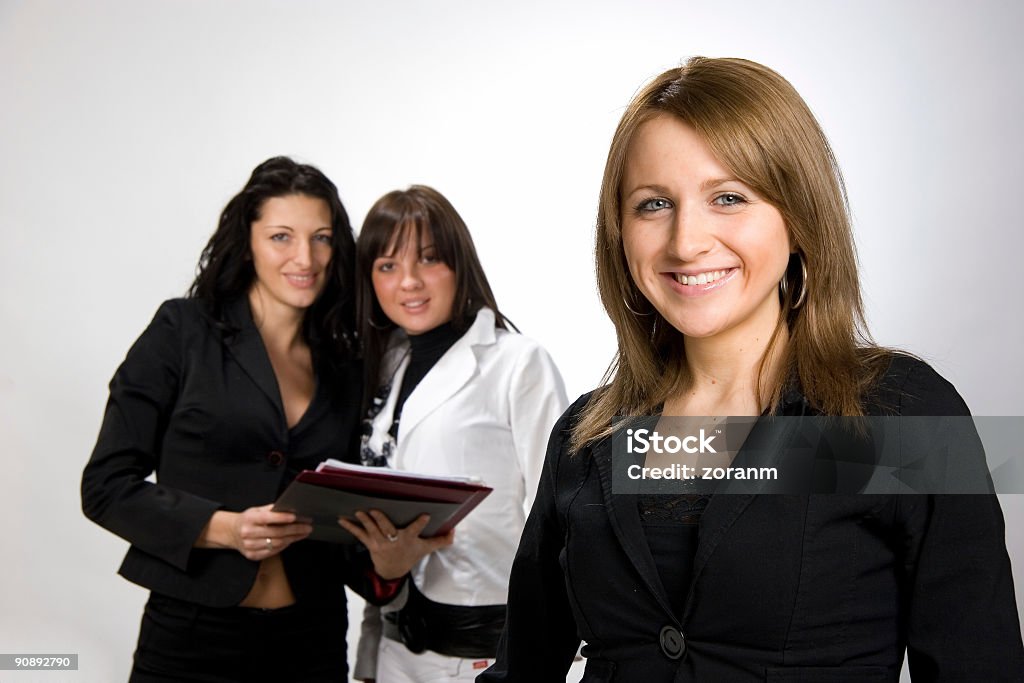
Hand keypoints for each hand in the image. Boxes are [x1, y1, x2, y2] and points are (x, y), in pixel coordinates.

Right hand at [198, 504, 312, 560]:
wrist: (232, 532)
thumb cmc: (248, 519)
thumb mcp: (257, 510)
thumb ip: (272, 509)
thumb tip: (291, 508)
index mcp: (249, 519)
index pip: (267, 518)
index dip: (282, 518)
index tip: (295, 517)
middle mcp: (248, 533)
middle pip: (276, 533)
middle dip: (295, 529)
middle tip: (307, 526)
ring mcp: (249, 546)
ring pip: (276, 543)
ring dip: (293, 538)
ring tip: (303, 533)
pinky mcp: (252, 555)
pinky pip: (273, 552)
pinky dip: (284, 546)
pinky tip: (292, 540)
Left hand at [338, 510, 453, 579]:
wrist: (392, 571)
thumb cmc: (409, 555)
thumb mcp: (425, 549)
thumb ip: (440, 540)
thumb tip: (454, 532)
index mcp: (408, 539)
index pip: (416, 530)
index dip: (421, 523)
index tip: (426, 516)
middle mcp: (394, 541)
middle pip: (387, 529)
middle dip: (381, 520)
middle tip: (375, 511)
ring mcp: (380, 543)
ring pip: (372, 530)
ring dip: (365, 521)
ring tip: (359, 511)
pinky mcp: (370, 544)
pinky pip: (359, 534)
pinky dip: (350, 526)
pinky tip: (342, 519)